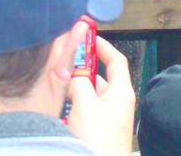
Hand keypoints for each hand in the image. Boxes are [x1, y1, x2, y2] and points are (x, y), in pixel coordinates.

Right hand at [67, 36, 134, 155]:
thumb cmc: (98, 141)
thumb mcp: (85, 105)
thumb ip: (79, 83)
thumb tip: (75, 78)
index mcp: (121, 91)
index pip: (116, 60)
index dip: (103, 47)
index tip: (89, 38)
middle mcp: (118, 102)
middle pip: (101, 78)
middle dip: (83, 72)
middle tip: (65, 66)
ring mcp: (110, 118)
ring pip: (91, 96)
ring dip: (77, 91)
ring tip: (60, 90)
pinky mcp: (101, 132)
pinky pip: (87, 111)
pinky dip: (76, 107)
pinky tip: (62, 112)